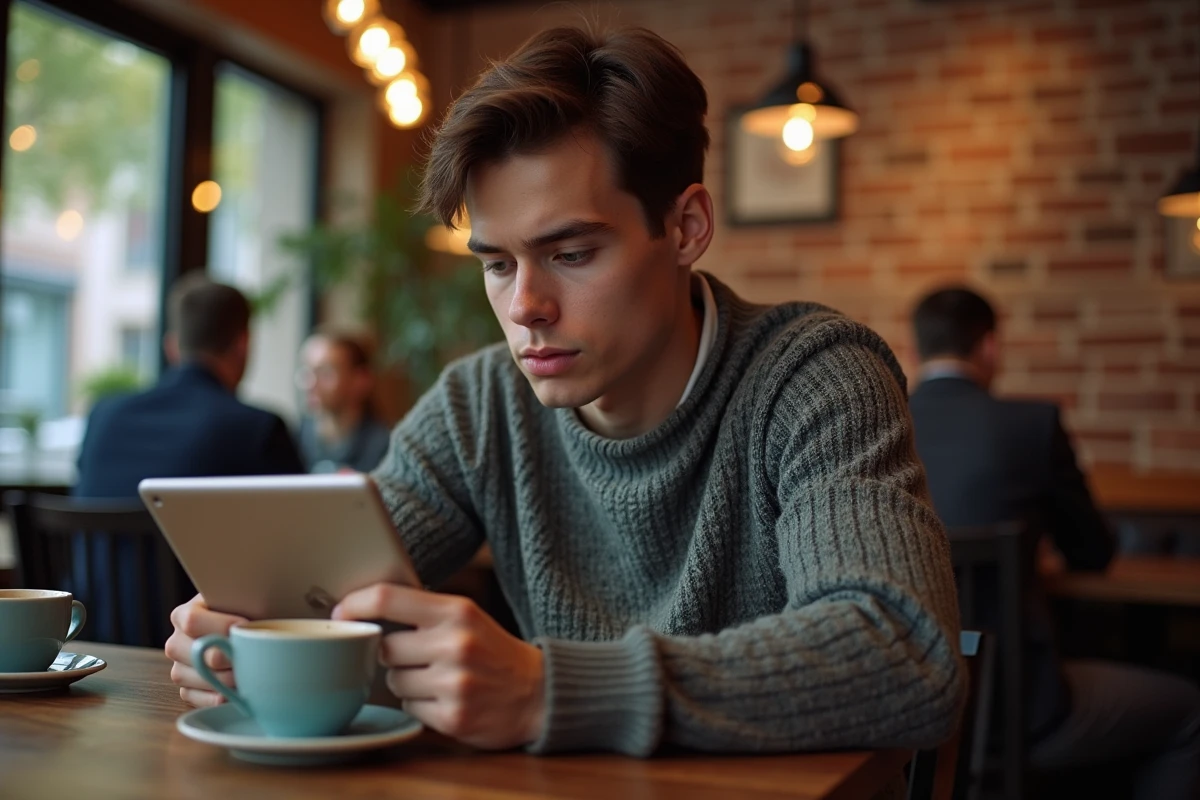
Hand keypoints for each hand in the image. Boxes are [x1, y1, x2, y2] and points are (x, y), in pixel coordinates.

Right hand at [164, 594, 246, 707]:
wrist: (247, 628)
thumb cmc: (248, 610)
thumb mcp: (245, 598)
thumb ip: (246, 599)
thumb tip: (250, 620)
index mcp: (183, 615)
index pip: (192, 621)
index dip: (222, 626)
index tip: (247, 625)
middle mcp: (175, 643)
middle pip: (197, 654)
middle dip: (230, 656)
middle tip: (254, 653)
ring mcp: (179, 668)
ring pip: (199, 678)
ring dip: (230, 678)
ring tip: (252, 670)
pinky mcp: (187, 690)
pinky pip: (199, 700)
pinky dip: (223, 697)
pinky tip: (240, 689)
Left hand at [333, 584, 544, 749]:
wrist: (538, 692)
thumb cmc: (493, 650)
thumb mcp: (466, 616)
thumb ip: (423, 610)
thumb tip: (363, 607)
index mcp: (457, 611)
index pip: (388, 598)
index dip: (356, 605)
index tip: (341, 614)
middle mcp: (455, 644)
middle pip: (385, 647)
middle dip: (394, 653)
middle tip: (418, 655)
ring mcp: (454, 683)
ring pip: (394, 680)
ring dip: (406, 680)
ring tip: (437, 677)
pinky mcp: (453, 717)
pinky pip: (409, 707)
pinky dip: (420, 704)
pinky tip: (445, 698)